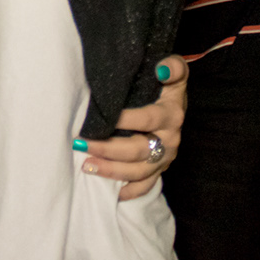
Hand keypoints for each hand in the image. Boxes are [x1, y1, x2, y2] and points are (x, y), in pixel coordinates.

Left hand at [81, 56, 188, 199]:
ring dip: (112, 171)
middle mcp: (170, 139)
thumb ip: (173, 66)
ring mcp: (165, 157)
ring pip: (139, 171)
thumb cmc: (167, 85)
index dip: (126, 120)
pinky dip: (131, 192)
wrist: (177, 103)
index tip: (103, 117)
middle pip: (138, 149)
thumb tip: (162, 68)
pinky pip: (146, 185)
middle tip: (82, 144)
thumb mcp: (174, 69)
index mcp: (172, 115)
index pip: (147, 119)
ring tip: (87, 166)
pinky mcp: (160, 169)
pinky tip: (113, 193)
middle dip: (108, 149)